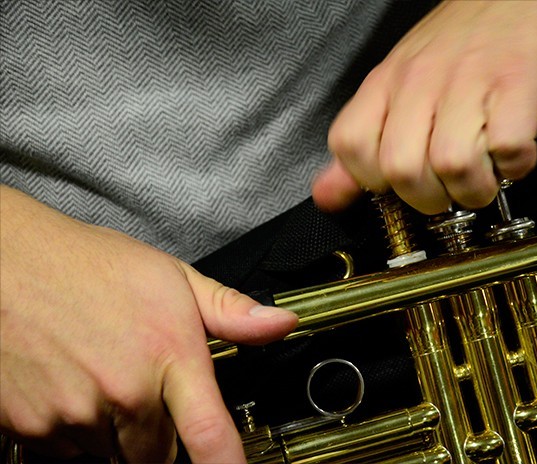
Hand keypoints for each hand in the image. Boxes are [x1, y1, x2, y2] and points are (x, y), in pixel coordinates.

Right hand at [0, 186, 297, 462]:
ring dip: (116, 430)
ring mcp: (74, 413)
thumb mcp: (172, 278)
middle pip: (158, 453)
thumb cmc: (91, 265)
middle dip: (159, 432)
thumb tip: (281, 323)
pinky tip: (73, 382)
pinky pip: (69, 450)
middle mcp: (123, 391)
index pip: (208, 432)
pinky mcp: (33, 426)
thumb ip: (231, 311)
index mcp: (167, 354)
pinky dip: (76, 429)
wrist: (12, 261)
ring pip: (113, 452)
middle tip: (144, 382)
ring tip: (103, 373)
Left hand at [313, 0, 536, 213]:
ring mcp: (470, 81)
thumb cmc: (462, 43)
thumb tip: (327, 196)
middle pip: (401, 168)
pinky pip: (508, 146)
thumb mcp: (397, 83)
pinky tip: (513, 156)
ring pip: (451, 164)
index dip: (372, 181)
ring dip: (473, 190)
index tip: (401, 182)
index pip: (350, 145)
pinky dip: (514, 165)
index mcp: (386, 83)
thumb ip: (363, 141)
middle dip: (428, 200)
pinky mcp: (519, 84)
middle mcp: (421, 81)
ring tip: (484, 178)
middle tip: (449, 191)